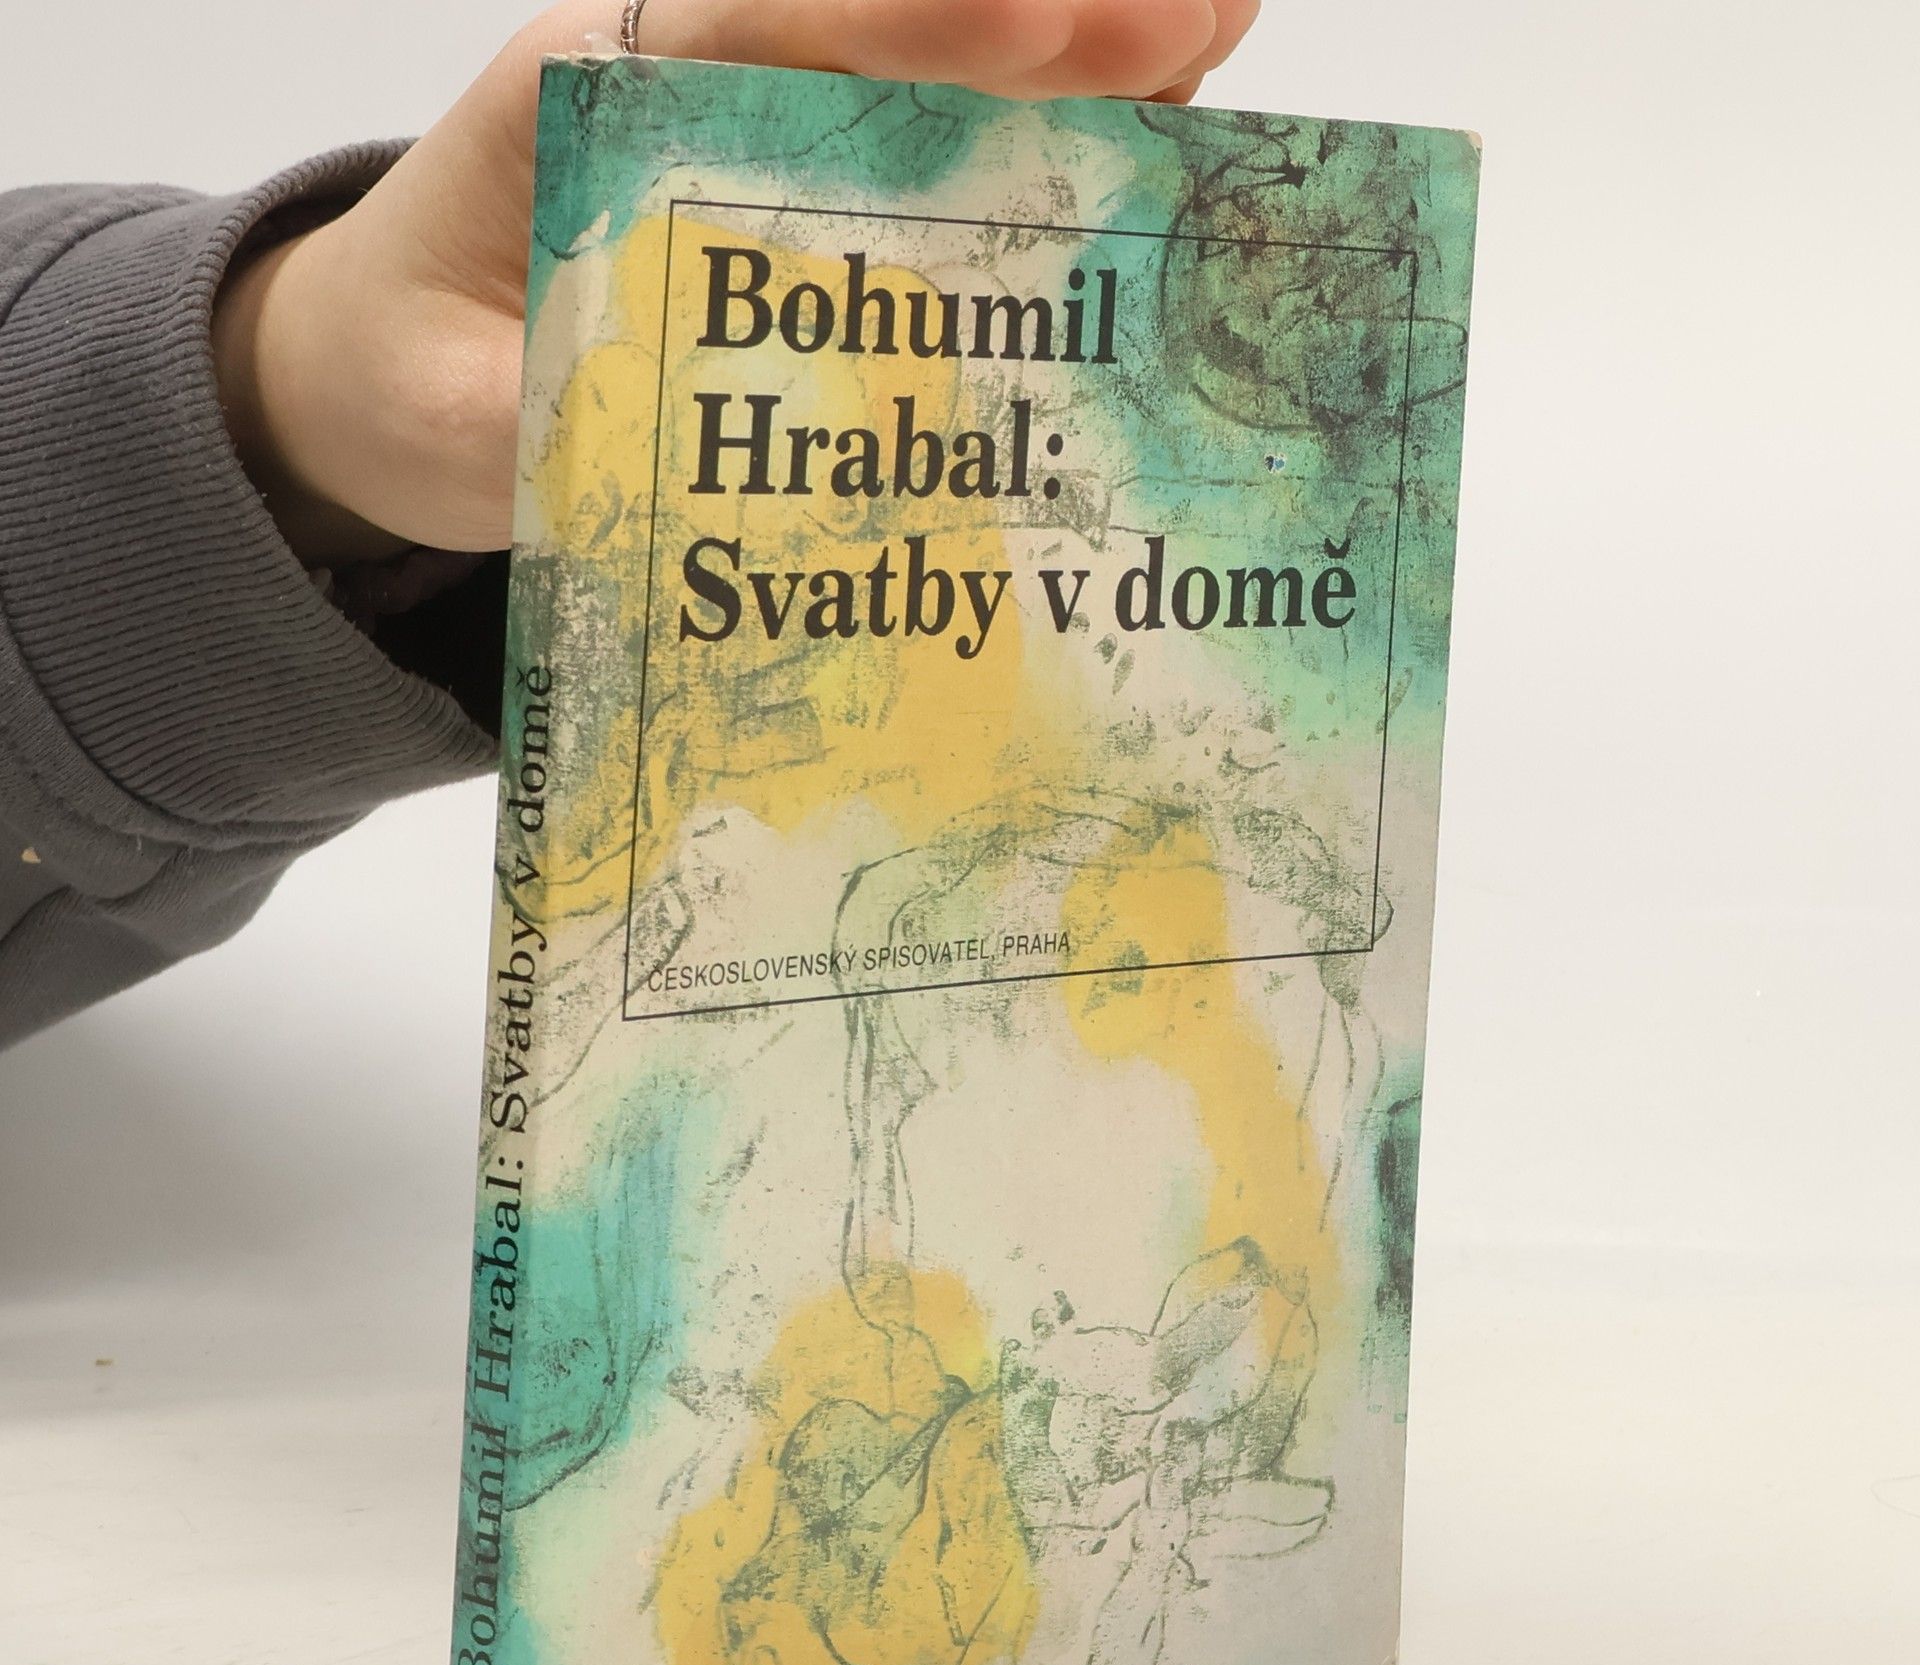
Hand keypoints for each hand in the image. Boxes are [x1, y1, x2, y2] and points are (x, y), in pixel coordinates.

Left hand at [213, 0, 1260, 565]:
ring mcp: (772, 140)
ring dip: (1083, 59)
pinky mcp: (813, 209)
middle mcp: (705, 88)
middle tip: (1190, 17)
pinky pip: (944, 159)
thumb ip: (546, 419)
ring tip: (1220, 40)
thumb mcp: (456, 412)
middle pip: (886, 20)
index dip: (902, 21)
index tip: (1026, 23)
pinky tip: (1161, 132)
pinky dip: (1055, 140)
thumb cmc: (420, 376)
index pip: (760, 22)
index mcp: (601, 93)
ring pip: (940, 74)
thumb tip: (682, 443)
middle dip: (1040, 19)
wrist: (393, 376)